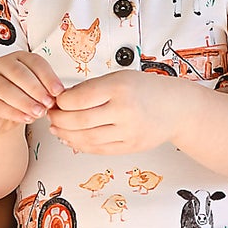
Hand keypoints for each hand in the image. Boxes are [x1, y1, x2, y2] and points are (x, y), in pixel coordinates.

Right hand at [0, 52, 62, 135]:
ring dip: (25, 102)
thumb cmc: (21, 99)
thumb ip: (46, 90)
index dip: (48, 77)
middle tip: (49, 103)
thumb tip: (58, 96)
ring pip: (6, 89)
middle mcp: (1, 64)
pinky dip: (14, 112)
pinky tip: (26, 118)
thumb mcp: (36, 92)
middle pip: (19, 73)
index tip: (58, 91)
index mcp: (18, 58)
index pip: (35, 62)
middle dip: (36, 89)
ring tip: (39, 112)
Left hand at [49, 70, 187, 155]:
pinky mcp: (130, 147)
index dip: (60, 102)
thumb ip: (92, 88)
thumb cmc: (147, 89)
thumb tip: (63, 100)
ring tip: (57, 129)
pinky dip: (81, 146)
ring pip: (86, 138)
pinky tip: (72, 140)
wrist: (176, 108)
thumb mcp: (119, 77)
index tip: (56, 101)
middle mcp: (124, 110)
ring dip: (66, 135)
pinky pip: (98, 149)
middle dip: (58, 120)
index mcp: (119, 87)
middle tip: (51, 116)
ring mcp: (128, 131)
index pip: (78, 98)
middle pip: (78, 121)